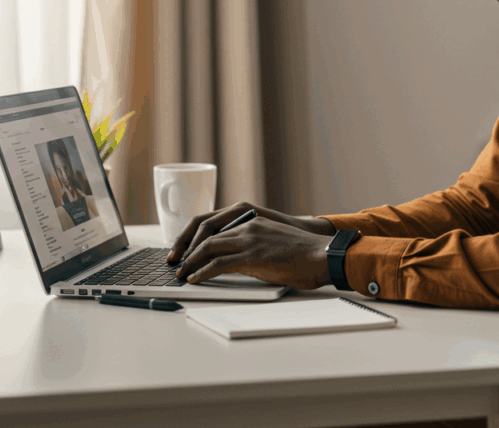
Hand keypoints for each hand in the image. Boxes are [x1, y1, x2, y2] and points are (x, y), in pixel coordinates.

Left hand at [171, 215, 333, 289]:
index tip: (183, 250)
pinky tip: (195, 279)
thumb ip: (251, 248)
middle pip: (205, 232)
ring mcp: (250, 239)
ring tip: (181, 273)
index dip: (193, 236)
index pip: (212, 223)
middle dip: (185, 249)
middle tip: (175, 263)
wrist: (323, 255)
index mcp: (252, 220)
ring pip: (209, 247)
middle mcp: (248, 225)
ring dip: (191, 262)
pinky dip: (203, 272)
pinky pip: (219, 263)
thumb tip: (233, 263)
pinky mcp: (253, 256)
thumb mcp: (272, 243)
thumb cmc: (303, 254)